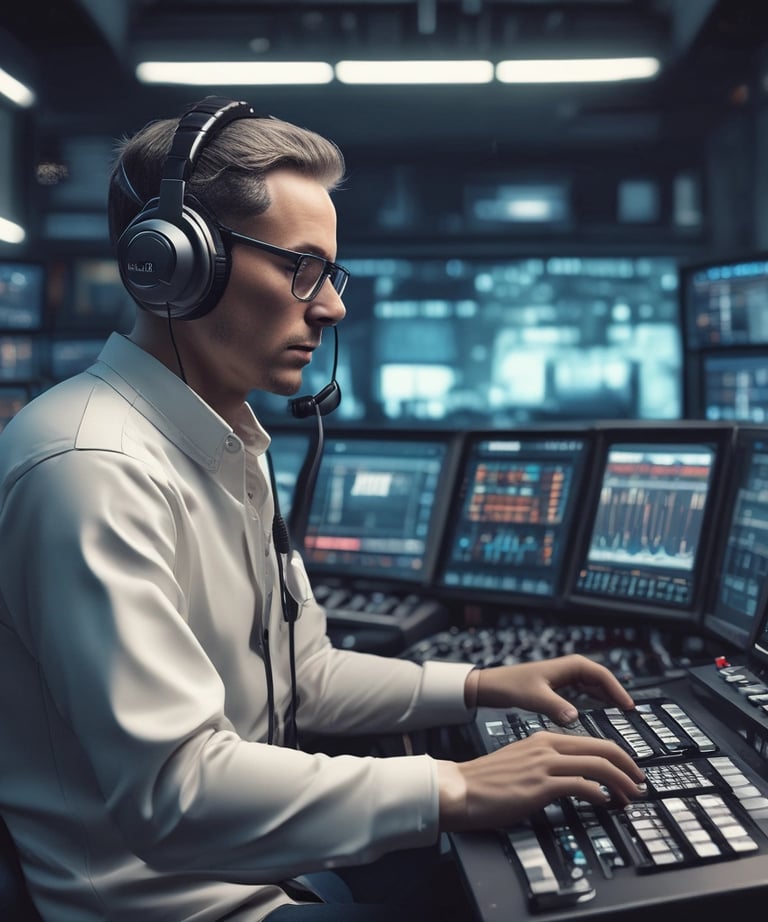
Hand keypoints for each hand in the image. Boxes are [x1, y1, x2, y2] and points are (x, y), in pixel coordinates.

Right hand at [438, 730, 645, 832]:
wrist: (461, 788)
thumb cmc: (487, 781)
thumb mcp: (521, 762)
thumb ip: (546, 764)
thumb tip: (572, 778)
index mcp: (543, 739)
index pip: (591, 741)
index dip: (616, 756)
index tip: (628, 771)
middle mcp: (547, 747)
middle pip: (601, 748)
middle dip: (628, 766)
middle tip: (641, 782)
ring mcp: (544, 765)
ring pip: (597, 765)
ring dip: (622, 782)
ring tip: (632, 797)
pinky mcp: (541, 785)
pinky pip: (581, 785)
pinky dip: (600, 794)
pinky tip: (606, 803)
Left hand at [468, 654, 634, 725]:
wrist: (493, 686)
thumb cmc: (511, 685)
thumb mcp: (534, 697)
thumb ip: (555, 707)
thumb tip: (575, 717)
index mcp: (570, 666)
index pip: (603, 675)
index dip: (619, 690)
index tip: (629, 706)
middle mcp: (571, 669)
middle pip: (603, 681)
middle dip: (617, 695)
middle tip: (631, 715)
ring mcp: (567, 678)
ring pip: (596, 688)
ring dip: (609, 699)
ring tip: (622, 717)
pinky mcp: (562, 688)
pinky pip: (587, 694)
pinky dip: (597, 702)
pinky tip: (602, 714)